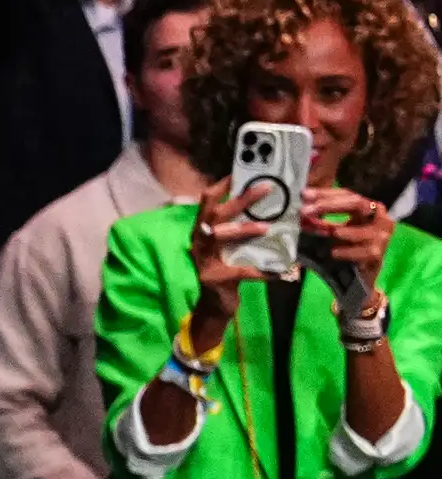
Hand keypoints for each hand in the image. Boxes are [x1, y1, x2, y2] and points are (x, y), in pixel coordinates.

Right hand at [185, 172, 276, 302]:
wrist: (216, 306)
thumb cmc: (228, 270)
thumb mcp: (232, 247)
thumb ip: (242, 230)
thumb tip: (269, 207)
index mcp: (203, 231)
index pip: (208, 202)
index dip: (222, 186)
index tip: (240, 172)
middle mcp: (199, 242)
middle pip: (216, 215)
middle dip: (241, 199)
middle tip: (267, 187)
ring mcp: (203, 260)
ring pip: (221, 237)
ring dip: (245, 229)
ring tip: (268, 227)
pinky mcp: (214, 279)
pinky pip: (240, 272)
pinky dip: (261, 272)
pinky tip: (278, 272)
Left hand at [305, 183, 391, 289]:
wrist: (360, 275)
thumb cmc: (347, 247)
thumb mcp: (333, 230)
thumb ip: (320, 219)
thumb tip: (302, 207)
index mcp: (370, 208)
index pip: (348, 194)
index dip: (326, 194)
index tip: (304, 195)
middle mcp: (380, 218)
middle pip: (357, 203)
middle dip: (329, 206)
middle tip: (306, 211)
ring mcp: (381, 236)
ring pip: (361, 228)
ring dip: (338, 230)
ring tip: (323, 232)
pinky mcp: (378, 254)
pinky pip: (362, 251)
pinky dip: (346, 251)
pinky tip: (334, 252)